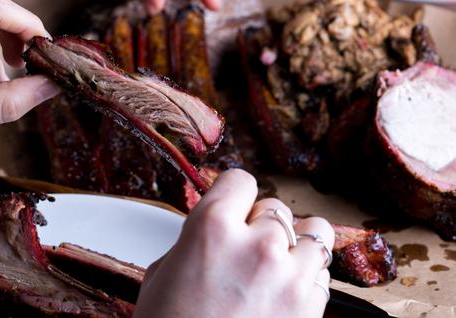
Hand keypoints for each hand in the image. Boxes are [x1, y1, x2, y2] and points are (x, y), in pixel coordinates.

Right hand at [133, 169, 334, 317]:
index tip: (233, 206)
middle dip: (260, 225)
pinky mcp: (312, 306)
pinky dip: (308, 277)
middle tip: (245, 249)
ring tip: (277, 264)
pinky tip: (284, 293)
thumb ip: (194, 242)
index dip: (234, 194)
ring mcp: (289, 275)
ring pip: (315, 232)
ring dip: (297, 244)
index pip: (240, 180)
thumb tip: (213, 232)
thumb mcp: (163, 274)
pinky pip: (322, 273)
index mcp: (210, 228)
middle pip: (276, 208)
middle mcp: (255, 243)